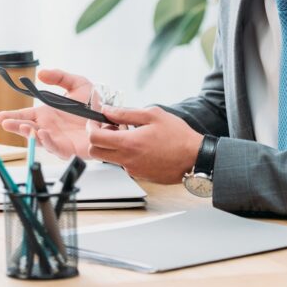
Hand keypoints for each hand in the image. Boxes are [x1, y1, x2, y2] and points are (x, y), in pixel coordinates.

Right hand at [0, 68, 99, 158]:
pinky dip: (48, 142)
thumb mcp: (77, 84)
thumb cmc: (93, 103)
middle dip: (15, 127)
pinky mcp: (70, 149)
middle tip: (5, 123)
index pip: (25, 116)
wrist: (112, 117)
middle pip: (28, 129)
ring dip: (30, 135)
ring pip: (39, 140)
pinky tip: (43, 134)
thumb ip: (59, 77)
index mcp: (47, 114)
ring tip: (24, 127)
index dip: (12, 117)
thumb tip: (41, 74)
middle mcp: (49, 128)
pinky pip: (56, 148)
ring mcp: (58, 139)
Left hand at [88, 105, 203, 183]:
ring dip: (112, 145)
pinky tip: (140, 144)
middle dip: (97, 139)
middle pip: (95, 152)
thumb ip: (125, 113)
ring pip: (109, 158)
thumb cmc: (178, 136)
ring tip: (129, 133)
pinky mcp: (140, 175)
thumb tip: (107, 110)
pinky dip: (125, 153)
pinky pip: (124, 163)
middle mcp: (127, 160)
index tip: (96, 120)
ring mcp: (133, 170)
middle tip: (109, 127)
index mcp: (128, 143)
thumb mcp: (152, 115)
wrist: (195, 158)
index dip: (91, 127)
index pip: (94, 139)